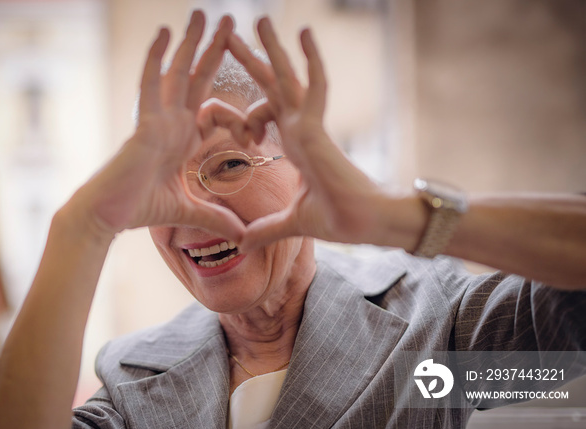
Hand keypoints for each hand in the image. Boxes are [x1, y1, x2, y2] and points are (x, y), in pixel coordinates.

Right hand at [68, 12, 247, 242]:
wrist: (109, 217)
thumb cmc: (140, 209)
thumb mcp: (190, 212)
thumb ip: (217, 218)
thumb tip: (243, 236)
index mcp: (184, 139)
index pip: (216, 111)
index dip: (239, 116)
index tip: (255, 135)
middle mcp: (172, 123)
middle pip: (197, 78)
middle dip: (215, 49)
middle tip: (231, 19)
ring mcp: (157, 120)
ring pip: (177, 73)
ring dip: (190, 42)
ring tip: (203, 13)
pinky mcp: (143, 124)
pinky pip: (149, 84)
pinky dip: (155, 57)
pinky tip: (164, 32)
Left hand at [228, 19, 395, 251]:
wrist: (362, 224)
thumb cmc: (337, 219)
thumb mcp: (290, 222)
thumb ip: (265, 229)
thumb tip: (242, 244)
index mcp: (292, 144)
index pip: (263, 113)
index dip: (244, 116)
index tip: (235, 131)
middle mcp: (299, 129)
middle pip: (270, 87)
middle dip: (250, 61)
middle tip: (229, 36)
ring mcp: (308, 126)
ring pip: (286, 79)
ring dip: (272, 50)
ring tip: (259, 20)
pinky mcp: (317, 128)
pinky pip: (314, 86)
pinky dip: (310, 60)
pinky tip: (303, 32)